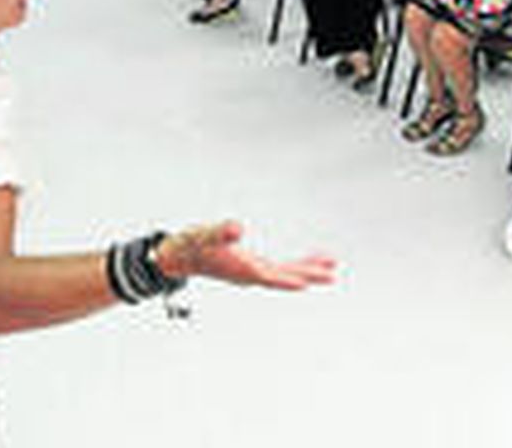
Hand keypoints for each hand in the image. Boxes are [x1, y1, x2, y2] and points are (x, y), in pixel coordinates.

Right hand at [156, 221, 335, 290]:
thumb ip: (220, 232)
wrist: (179, 256)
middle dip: (308, 275)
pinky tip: (309, 260)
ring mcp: (253, 272)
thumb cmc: (191, 245)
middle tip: (332, 274)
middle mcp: (251, 274)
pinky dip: (296, 264)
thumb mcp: (204, 235)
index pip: (269, 276)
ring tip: (331, 265)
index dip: (287, 279)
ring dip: (307, 269)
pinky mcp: (253, 266)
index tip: (306, 282)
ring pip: (286, 273)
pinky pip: (281, 267)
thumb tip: (237, 228)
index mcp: (241, 270)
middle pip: (284, 276)